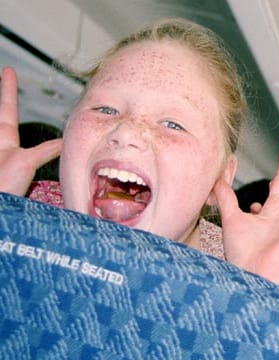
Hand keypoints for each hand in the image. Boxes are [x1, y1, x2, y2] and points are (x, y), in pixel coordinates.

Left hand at [0, 66, 61, 194]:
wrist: (0, 210)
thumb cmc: (1, 185)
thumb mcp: (25, 163)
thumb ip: (46, 150)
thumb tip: (66, 140)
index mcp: (3, 138)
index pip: (7, 107)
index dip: (9, 88)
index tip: (8, 70)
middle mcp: (2, 147)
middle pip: (4, 119)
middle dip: (6, 100)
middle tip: (6, 77)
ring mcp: (5, 159)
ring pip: (9, 138)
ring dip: (10, 125)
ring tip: (11, 113)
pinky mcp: (11, 174)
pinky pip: (31, 158)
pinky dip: (34, 150)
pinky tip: (20, 151)